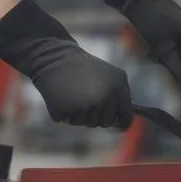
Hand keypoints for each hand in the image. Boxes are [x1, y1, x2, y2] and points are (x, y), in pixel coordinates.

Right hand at [0, 0, 132, 127]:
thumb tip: (123, 123)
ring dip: (79, 114)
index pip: (126, 116)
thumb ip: (118, 96)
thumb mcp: (108, 75)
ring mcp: (85, 105)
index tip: (118, 125)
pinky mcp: (67, 110)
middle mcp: (104, 97)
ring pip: (86, 124)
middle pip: (105, 123)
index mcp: (118, 85)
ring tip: (72, 94)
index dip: (121, 123)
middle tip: (84, 95)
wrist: (54, 56)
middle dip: (96, 115)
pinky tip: (61, 96)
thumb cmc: (82, 68)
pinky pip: (69, 121)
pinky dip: (64, 112)